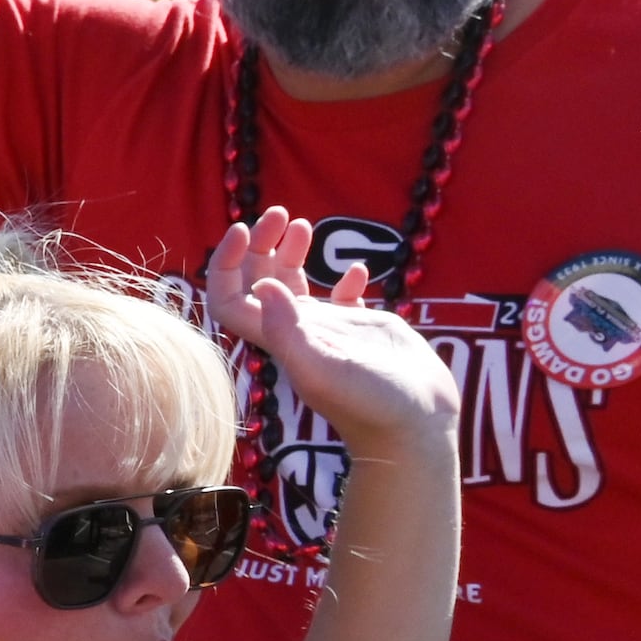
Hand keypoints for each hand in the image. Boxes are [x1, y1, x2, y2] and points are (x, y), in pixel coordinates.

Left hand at [203, 207, 459, 460]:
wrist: (415, 426)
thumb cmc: (369, 404)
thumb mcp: (322, 367)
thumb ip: (288, 331)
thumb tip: (262, 289)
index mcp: (277, 340)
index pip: (229, 299)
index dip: (226, 263)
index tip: (244, 229)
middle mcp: (295, 334)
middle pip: (258, 283)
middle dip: (260, 245)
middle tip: (280, 213)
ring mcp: (328, 332)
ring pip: (295, 286)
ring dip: (292, 252)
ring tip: (303, 225)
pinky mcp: (361, 331)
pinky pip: (343, 299)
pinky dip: (345, 278)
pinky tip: (357, 270)